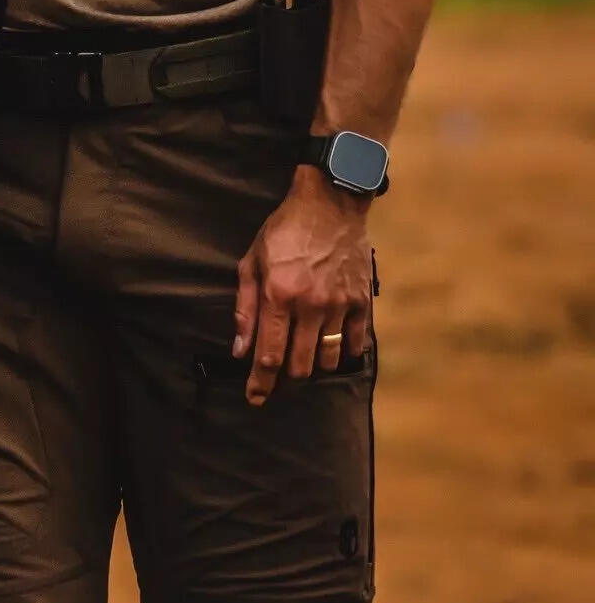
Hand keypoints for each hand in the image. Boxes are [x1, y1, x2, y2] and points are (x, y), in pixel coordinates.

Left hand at [233, 164, 372, 405]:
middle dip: (287, 380)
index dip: (260, 383)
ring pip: (328, 359)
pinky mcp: (362, 301)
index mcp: (278, 295)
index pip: (268, 355)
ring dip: (315, 368)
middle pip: (300, 365)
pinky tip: (334, 351)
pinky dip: (344, 353)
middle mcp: (310, 305)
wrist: (329, 202)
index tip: (254, 399)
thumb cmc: (284, 230)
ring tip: (304, 362)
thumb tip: (240, 350)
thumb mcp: (252, 261)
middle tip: (279, 380)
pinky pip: (356, 343)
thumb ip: (245, 308)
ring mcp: (340, 304)